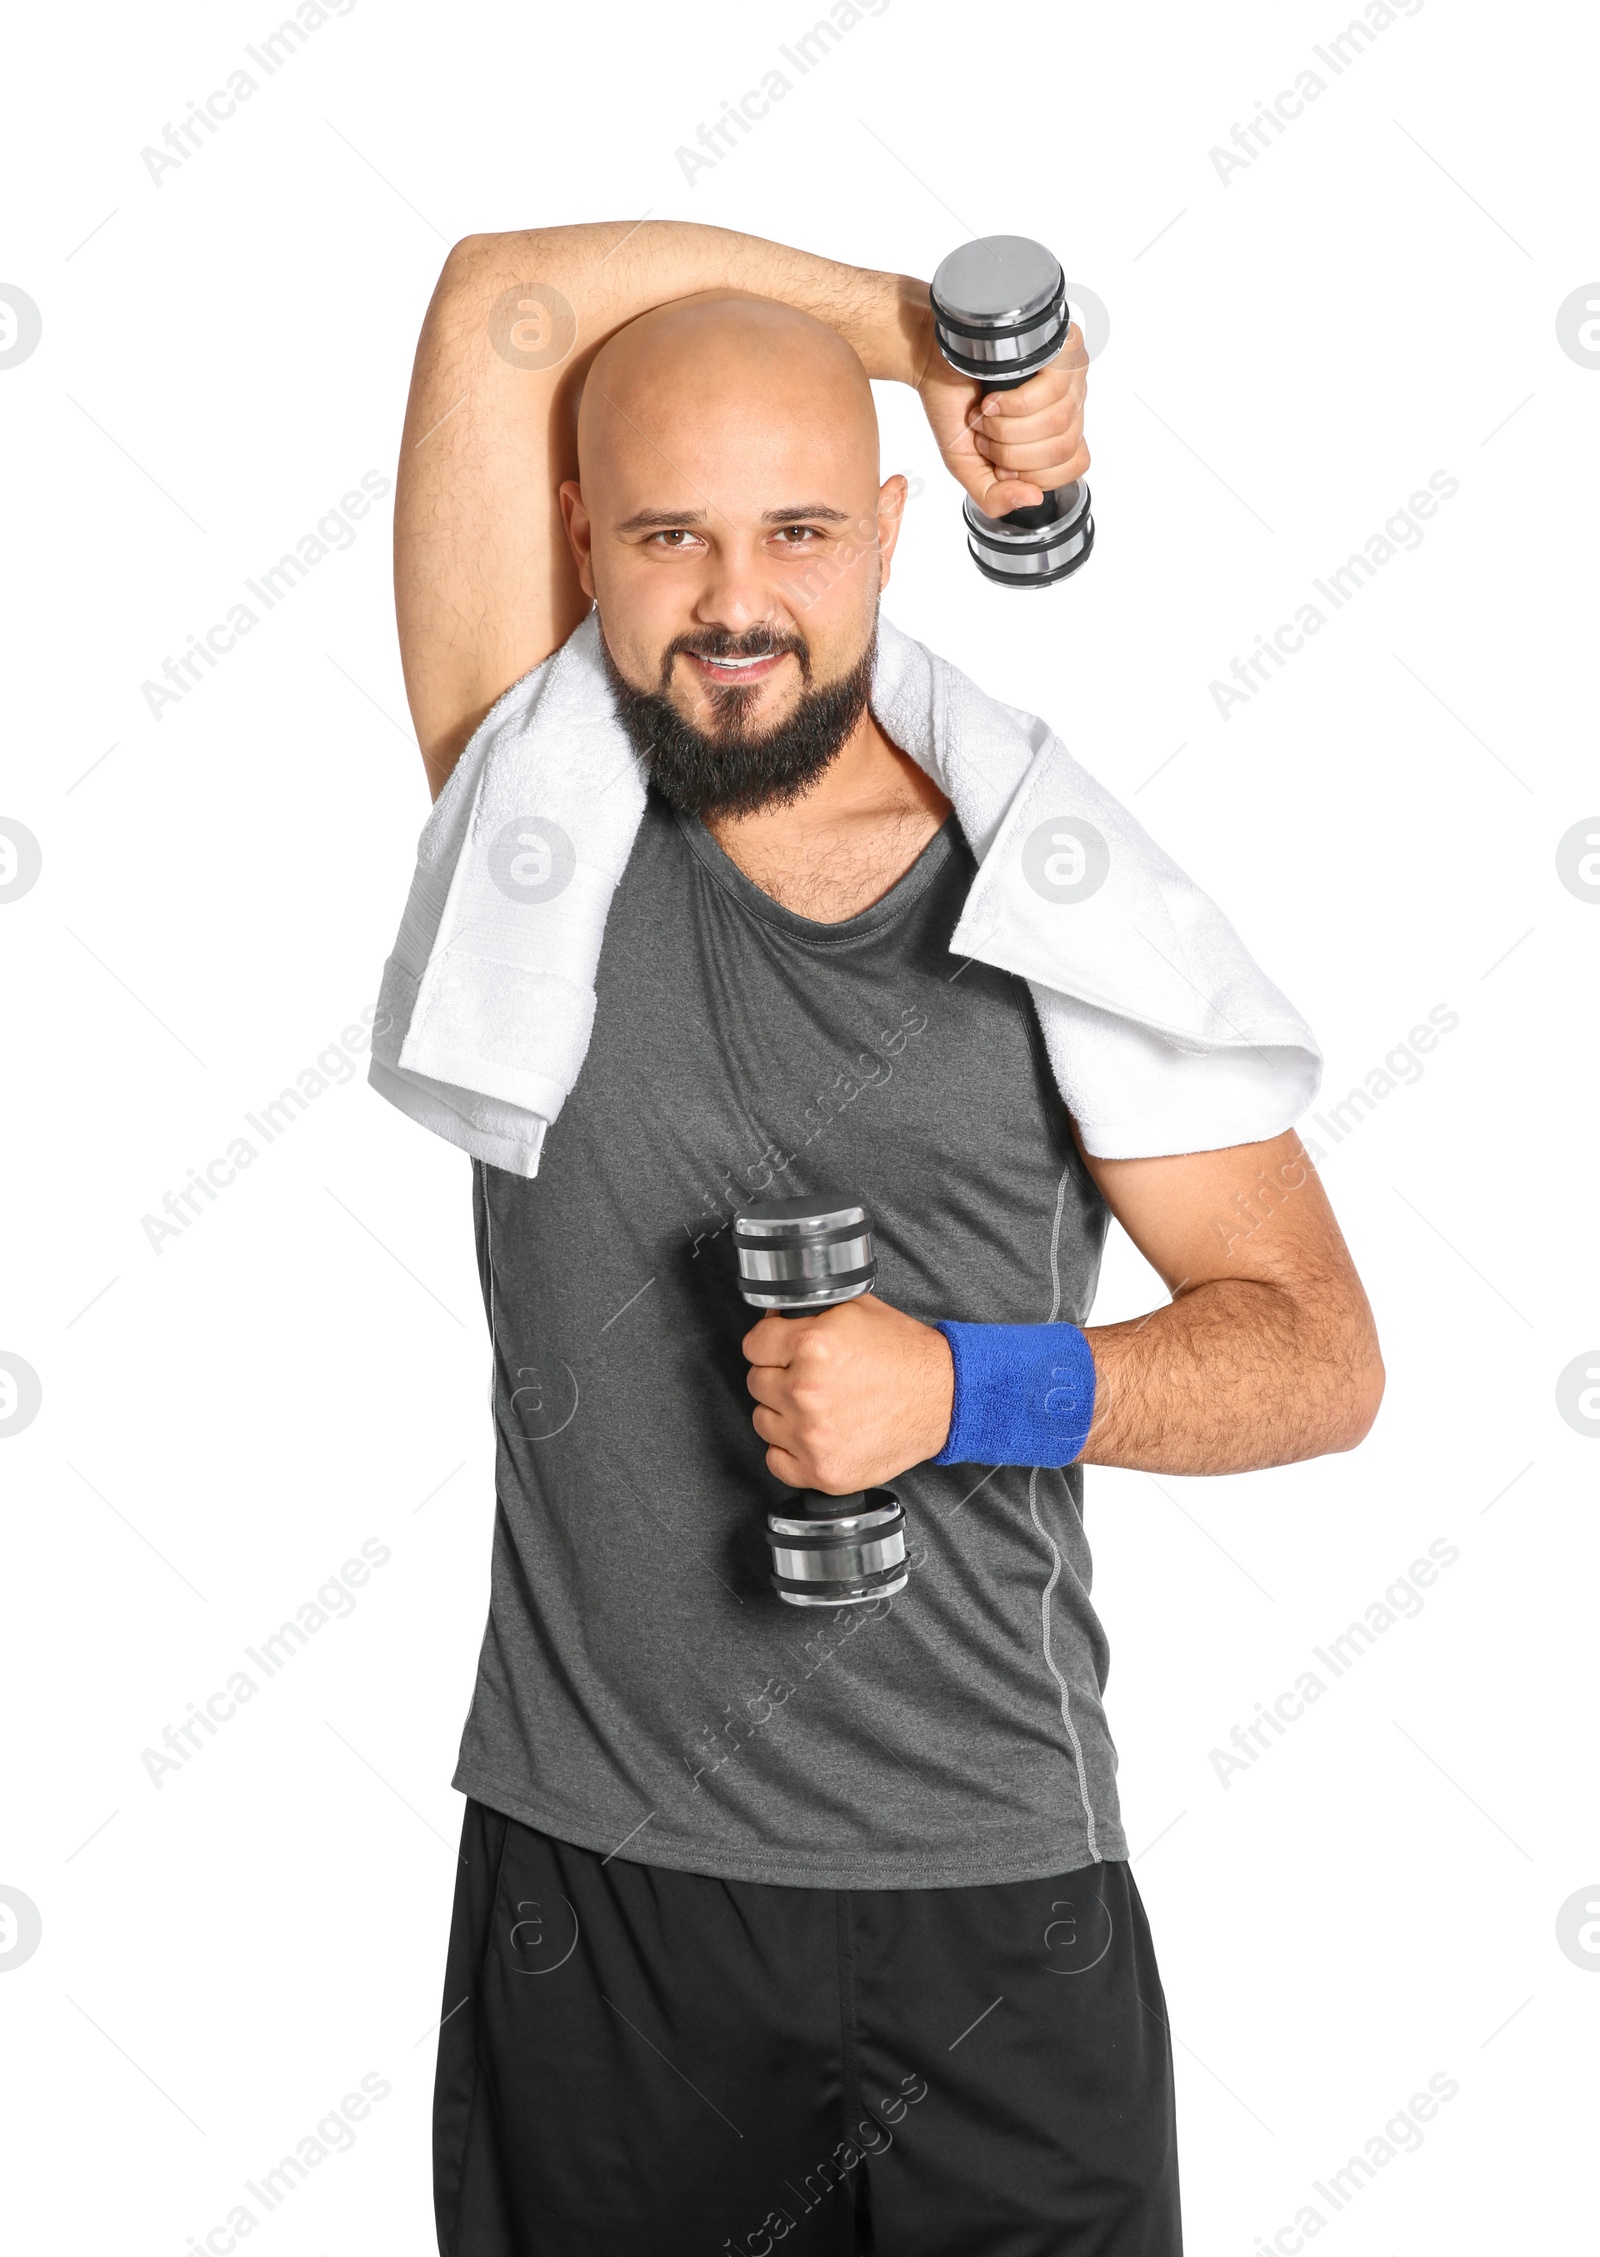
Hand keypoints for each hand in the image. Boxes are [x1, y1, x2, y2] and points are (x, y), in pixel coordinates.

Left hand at [742, 1294, 954, 1493]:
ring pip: (763, 1421)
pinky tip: (813, 1435)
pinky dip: (790, 1450)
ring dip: (782, 1413)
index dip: (770, 1343)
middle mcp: (807, 1391)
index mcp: (812, 1346)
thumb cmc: (905, 1356)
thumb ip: (805, 1313)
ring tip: (817, 1405)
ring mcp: (812, 1436)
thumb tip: (773, 1318)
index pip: (754, 1344)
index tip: (781, 1350)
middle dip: (779, 1376)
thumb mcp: (855, 1311)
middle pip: (757, 1382)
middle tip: (810, 1377)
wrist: (944, 1398)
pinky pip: (776, 1461)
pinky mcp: (823, 1470)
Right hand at [915, 321, 1088, 518]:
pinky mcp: (1057, 345)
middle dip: (1013, 452)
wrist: (929, 363)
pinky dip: (1016, 403)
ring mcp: (1069, 372)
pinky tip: (994, 397)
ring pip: (1059, 421)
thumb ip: (995, 498)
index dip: (1034, 473)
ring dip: (1008, 427)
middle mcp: (1071, 401)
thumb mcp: (970, 468)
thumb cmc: (953, 409)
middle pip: (1064, 447)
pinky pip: (1053, 389)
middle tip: (985, 434)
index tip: (999, 462)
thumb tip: (1034, 498)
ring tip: (986, 412)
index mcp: (1058, 431)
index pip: (1076, 464)